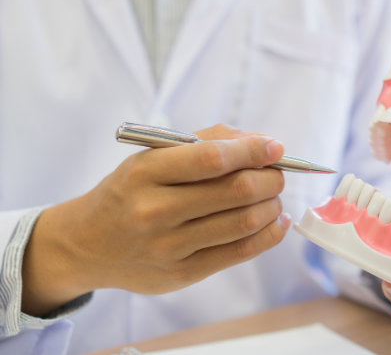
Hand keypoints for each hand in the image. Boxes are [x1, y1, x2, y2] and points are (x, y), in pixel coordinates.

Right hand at [22, 124, 289, 316]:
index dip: (253, 151)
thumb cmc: (130, 192)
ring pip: (243, 222)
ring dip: (272, 206)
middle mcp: (154, 210)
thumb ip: (206, 141)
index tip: (276, 147)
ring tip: (274, 197)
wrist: (86, 244)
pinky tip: (276, 223)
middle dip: (270, 178)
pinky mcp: (181, 273)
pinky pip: (239, 253)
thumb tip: (262, 142)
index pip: (213, 158)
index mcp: (144, 172)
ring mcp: (168, 246)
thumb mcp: (152, 157)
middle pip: (236, 191)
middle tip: (277, 174)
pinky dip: (269, 235)